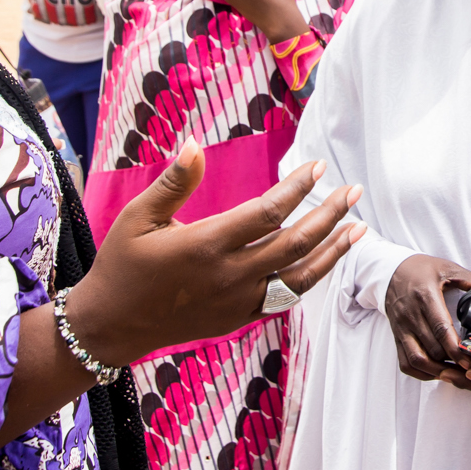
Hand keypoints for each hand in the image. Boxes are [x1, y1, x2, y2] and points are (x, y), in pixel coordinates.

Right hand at [66, 146, 362, 365]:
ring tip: (359, 227)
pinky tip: (327, 259)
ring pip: (300, 276)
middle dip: (330, 215)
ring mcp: (237, 302)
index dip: (297, 188)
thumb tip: (196, 144)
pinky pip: (285, 299)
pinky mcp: (238, 319)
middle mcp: (229, 276)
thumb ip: (173, 183)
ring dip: (333, 250)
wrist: (111, 325)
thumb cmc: (122, 264)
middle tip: (353, 191)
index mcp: (206, 245)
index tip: (317, 167)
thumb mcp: (138, 217)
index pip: (267, 212)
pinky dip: (311, 278)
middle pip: (295, 243)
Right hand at [385, 253, 470, 388]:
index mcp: (425, 296)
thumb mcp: (447, 269)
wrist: (392, 272)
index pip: (440, 328)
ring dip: (436, 371)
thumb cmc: (421, 270)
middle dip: (451, 363)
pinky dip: (421, 373)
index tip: (470, 359)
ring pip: (416, 360)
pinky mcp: (397, 337)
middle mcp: (411, 315)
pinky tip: (437, 373)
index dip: (455, 348)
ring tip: (455, 374)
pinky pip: (406, 363)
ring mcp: (402, 329)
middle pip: (431, 348)